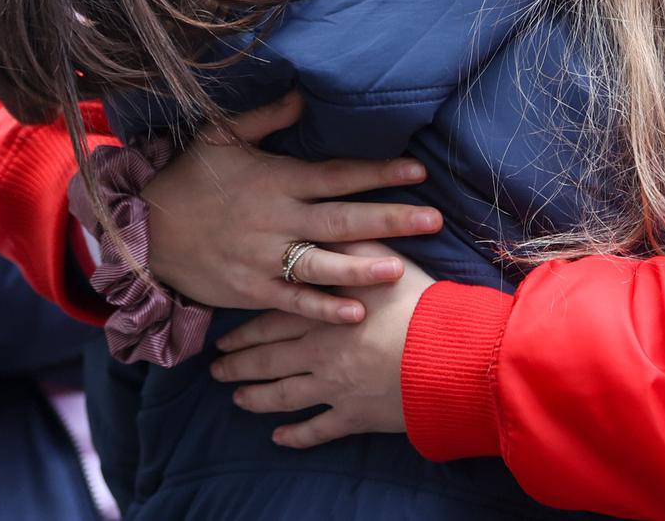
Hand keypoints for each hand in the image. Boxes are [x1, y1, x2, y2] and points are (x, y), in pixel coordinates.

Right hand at [142, 92, 443, 323]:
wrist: (143, 230)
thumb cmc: (188, 178)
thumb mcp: (220, 137)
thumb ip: (266, 117)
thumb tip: (304, 96)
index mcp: (277, 179)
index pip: (338, 174)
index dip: (378, 172)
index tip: (418, 171)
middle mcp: (276, 219)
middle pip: (342, 219)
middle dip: (390, 219)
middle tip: (434, 221)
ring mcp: (263, 257)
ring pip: (321, 264)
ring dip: (360, 268)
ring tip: (398, 269)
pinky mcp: (250, 290)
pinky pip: (292, 301)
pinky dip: (323, 309)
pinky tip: (356, 314)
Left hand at [209, 242, 431, 447]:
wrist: (447, 352)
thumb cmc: (417, 302)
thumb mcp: (384, 260)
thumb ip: (353, 246)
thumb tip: (329, 226)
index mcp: (321, 314)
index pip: (271, 323)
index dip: (245, 333)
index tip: (223, 339)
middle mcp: (319, 353)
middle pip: (268, 361)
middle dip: (239, 366)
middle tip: (217, 370)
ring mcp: (334, 388)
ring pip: (284, 396)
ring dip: (257, 398)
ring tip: (238, 400)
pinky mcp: (355, 416)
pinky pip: (318, 430)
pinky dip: (296, 435)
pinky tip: (279, 438)